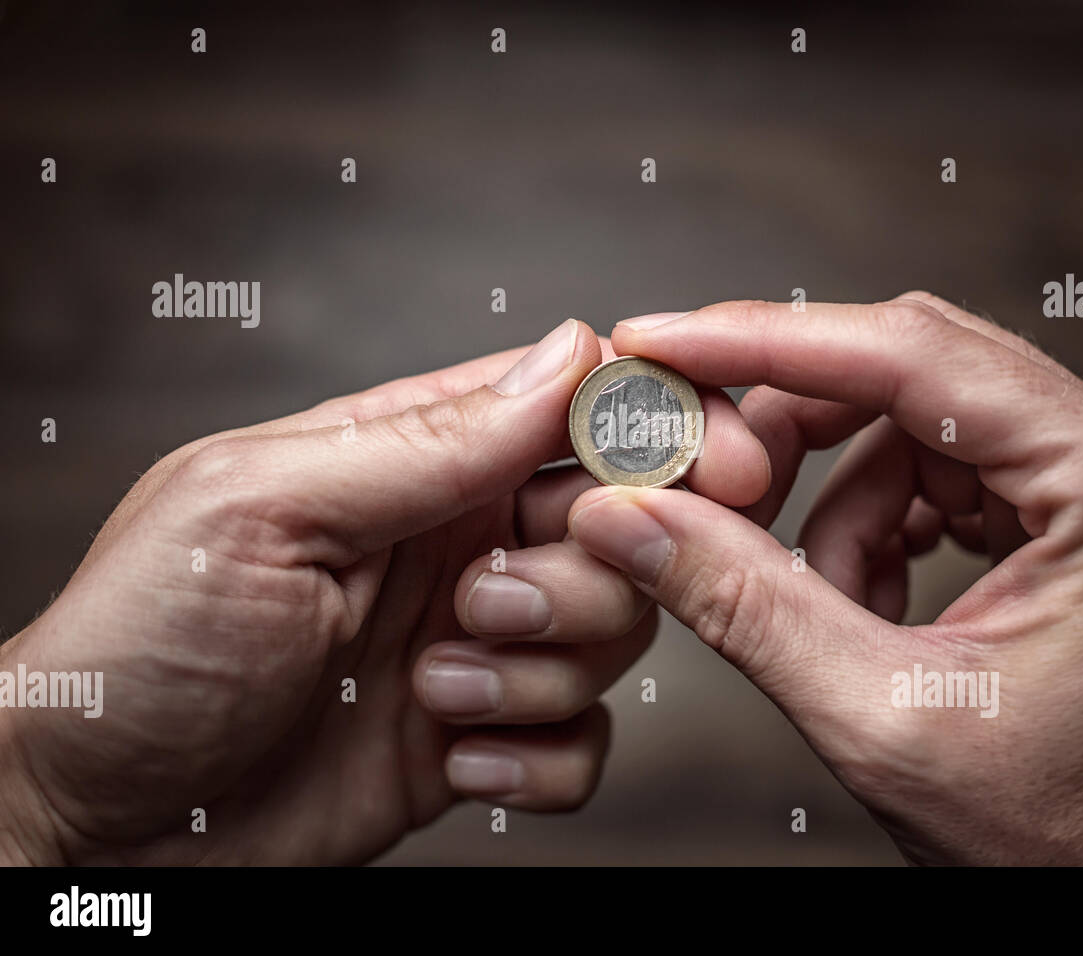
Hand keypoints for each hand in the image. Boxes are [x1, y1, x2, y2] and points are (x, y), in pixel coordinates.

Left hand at [0, 318, 770, 863]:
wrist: (96, 824)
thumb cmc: (143, 644)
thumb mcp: (267, 508)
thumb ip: (427, 439)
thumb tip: (568, 356)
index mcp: (411, 459)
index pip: (573, 407)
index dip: (659, 424)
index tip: (717, 459)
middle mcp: (457, 541)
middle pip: (621, 526)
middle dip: (579, 575)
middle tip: (484, 601)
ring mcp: (476, 642)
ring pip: (616, 634)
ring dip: (541, 670)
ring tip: (433, 686)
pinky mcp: (480, 739)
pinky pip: (583, 742)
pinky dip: (539, 760)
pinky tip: (452, 759)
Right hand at [567, 295, 1082, 864]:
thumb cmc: (1074, 834)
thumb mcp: (885, 718)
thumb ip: (746, 606)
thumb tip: (631, 517)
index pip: (914, 356)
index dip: (767, 342)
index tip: (660, 343)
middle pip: (908, 373)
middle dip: (791, 426)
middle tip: (700, 473)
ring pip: (905, 434)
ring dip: (835, 515)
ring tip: (824, 613)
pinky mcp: (1054, 524)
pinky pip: (927, 483)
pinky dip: (869, 539)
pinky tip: (865, 613)